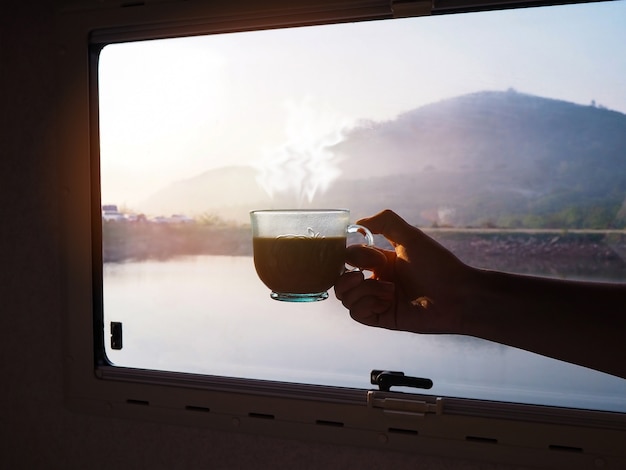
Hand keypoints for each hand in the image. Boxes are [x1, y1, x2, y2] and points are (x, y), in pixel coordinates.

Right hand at [335, 210, 475, 334]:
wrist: (458, 295)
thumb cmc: (438, 265)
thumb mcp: (411, 236)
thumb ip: (385, 222)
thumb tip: (358, 222)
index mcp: (382, 262)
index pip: (350, 258)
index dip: (353, 256)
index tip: (372, 257)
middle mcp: (377, 281)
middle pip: (341, 281)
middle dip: (344, 277)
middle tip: (360, 275)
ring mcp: (379, 301)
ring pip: (346, 298)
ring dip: (362, 290)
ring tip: (388, 289)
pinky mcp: (383, 318)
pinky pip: (357, 314)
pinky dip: (365, 304)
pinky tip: (386, 300)